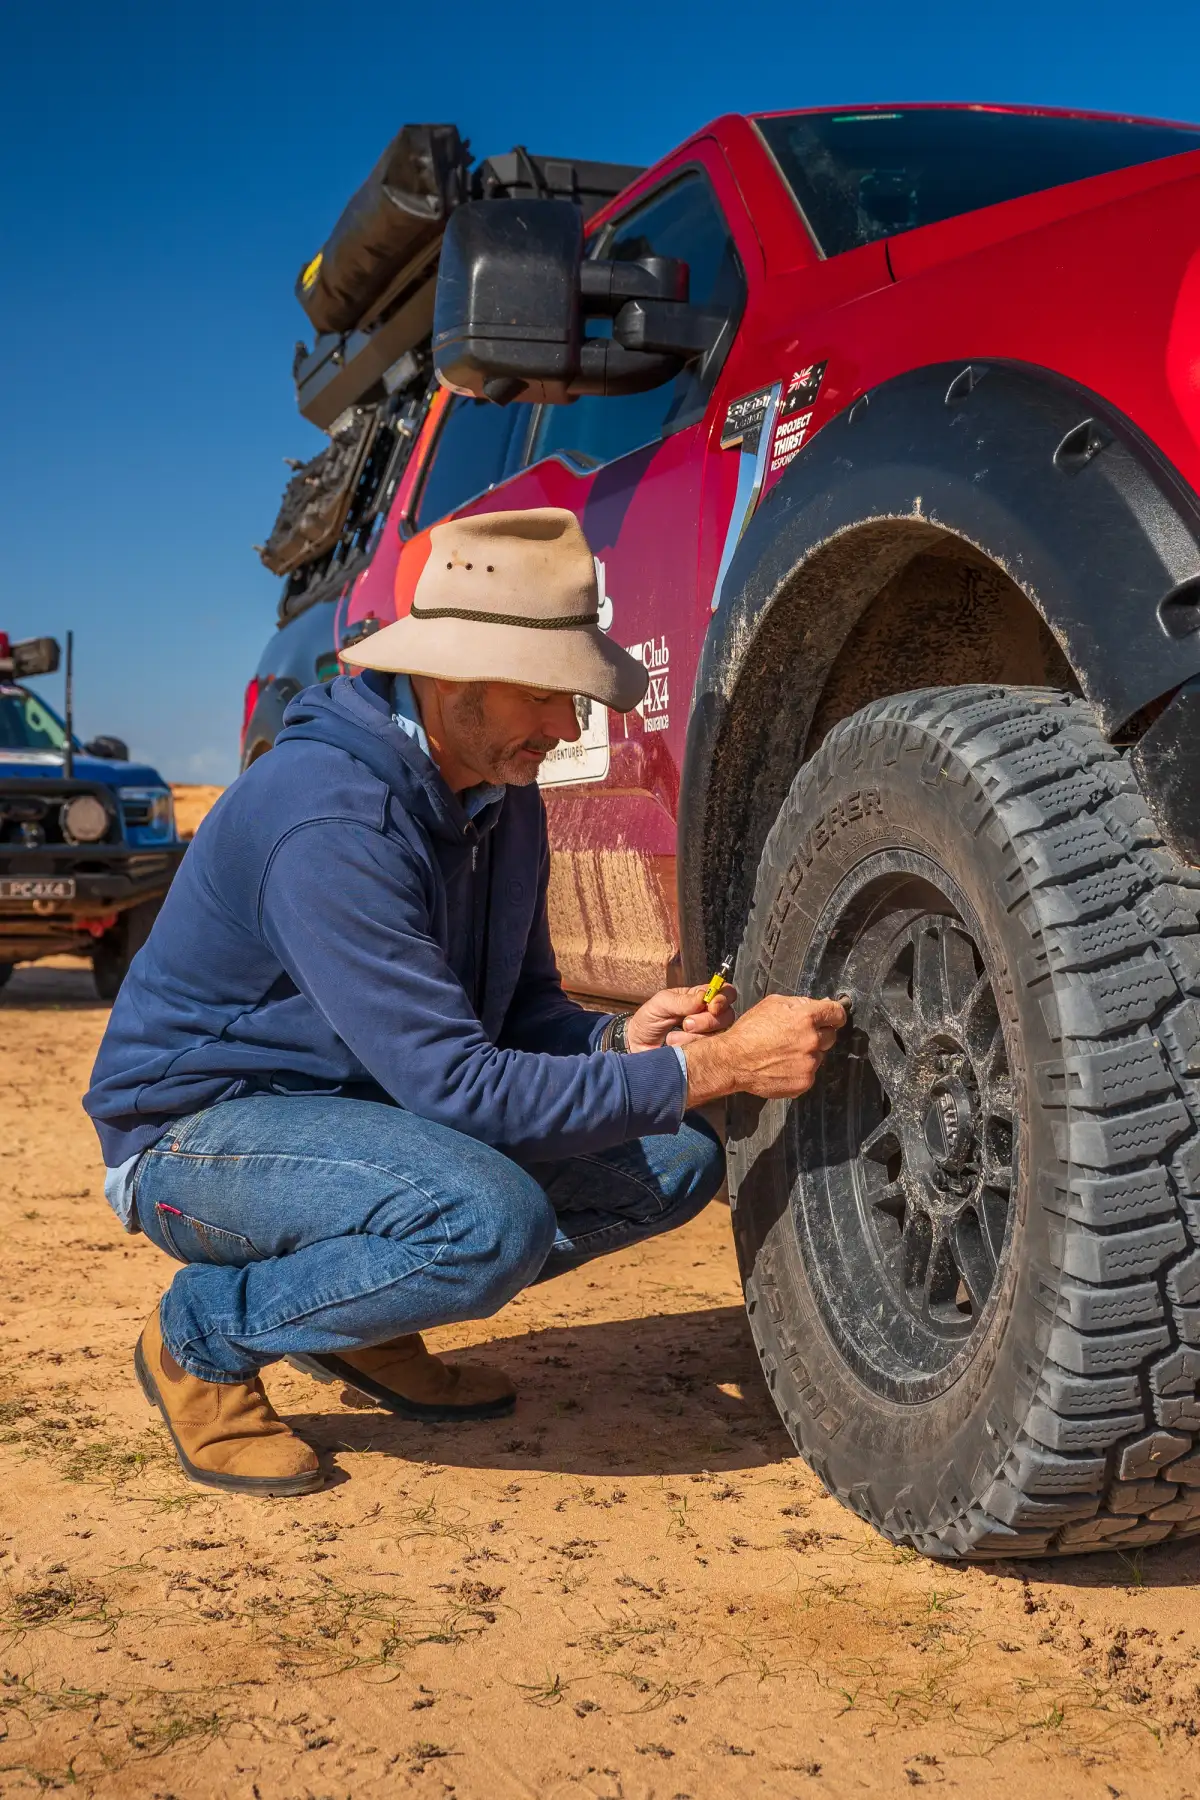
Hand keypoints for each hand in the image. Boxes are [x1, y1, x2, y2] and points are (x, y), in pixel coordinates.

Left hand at [624, 982, 737, 1052]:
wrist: (636, 1045)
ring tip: (673, 1037)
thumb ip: (682, 1000)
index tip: (711, 1006)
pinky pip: (709, 1052)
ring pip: (718, 1035)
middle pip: (726, 1016)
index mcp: (700, 998)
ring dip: (694, 1037)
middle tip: (686, 1024)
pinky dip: (691, 1048)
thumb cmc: (648, 1020)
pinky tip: (676, 1046)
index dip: (723, 998)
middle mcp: (708, 1016)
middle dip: (707, 1021)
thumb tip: (704, 997)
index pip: (725, 993)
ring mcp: (707, 1036)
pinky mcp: (703, 1053)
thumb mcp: (661, 1004)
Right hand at [681, 994, 846, 1105]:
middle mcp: (812, 1040)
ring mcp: (809, 1063)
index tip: (833, 1018)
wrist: (733, 1060)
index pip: (837, 1013)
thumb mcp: (772, 1004)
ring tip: (785, 1053)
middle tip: (797, 1037)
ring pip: (819, 1055)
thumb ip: (799, 1003)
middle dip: (819, 1034)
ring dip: (808, 1053)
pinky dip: (800, 1070)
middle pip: (831, 1035)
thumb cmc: (749, 1031)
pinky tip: (783, 1065)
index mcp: (806, 1017)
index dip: (835, 1014)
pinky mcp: (804, 1081)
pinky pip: (810, 1073)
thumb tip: (820, 1004)